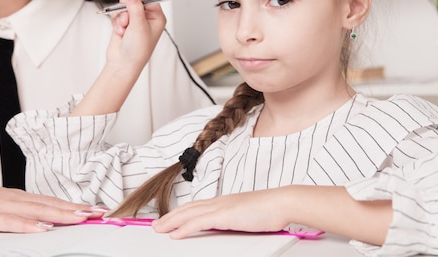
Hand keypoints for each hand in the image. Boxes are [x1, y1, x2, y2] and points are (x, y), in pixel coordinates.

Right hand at [0, 174, 102, 232]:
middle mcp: (14, 199)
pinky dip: (29, 225)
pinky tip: (43, 229)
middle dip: (77, 209)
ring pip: (37, 210)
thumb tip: (43, 222)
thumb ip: (20, 213)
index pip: (52, 201)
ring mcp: (1, 206)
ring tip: (82, 218)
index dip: (75, 205)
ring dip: (61, 214)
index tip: (96, 209)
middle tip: (100, 213)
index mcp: (19, 198)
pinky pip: (11, 222)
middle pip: (51, 204)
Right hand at [107, 0, 165, 72]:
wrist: (123, 64)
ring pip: (124, 7)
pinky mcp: (124, 23)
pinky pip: (117, 14)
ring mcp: (135, 20)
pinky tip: (119, 32)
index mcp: (157, 17)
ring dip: (121, 17)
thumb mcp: (139, 27)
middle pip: (135, 0)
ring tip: (123, 29)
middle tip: (127, 20)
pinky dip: (116, 22)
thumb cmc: (137, 51)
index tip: (130, 1)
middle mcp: (147, 18)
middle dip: (127, 10)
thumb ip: (135, 8)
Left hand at [152, 189, 289, 238]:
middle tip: (156, 225)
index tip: (170, 219)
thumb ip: (236, 219)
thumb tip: (230, 226)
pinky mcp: (224, 215)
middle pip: (188, 208)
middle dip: (170, 217)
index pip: (196, 206)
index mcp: (224, 202)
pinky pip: (199, 222)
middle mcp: (219, 202)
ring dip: (171, 221)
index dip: (181, 212)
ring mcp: (221, 207)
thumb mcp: (248, 215)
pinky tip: (175, 234)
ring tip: (158, 229)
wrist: (282, 203)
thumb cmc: (271, 210)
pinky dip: (184, 227)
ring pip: (189, 214)